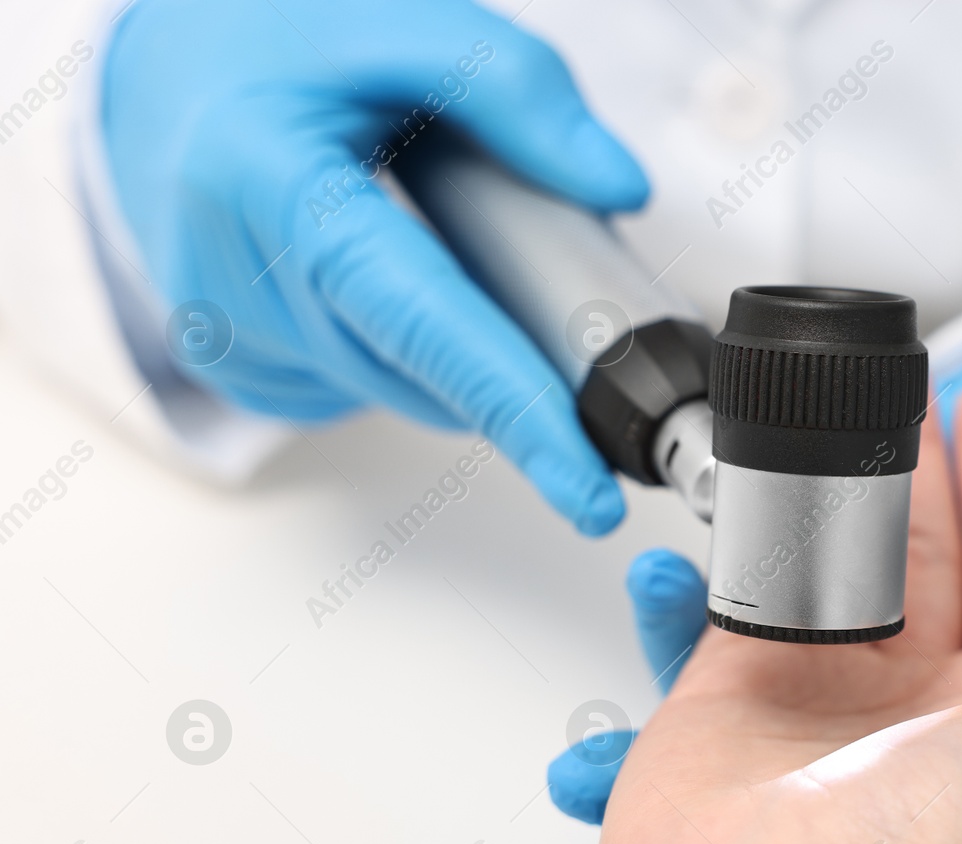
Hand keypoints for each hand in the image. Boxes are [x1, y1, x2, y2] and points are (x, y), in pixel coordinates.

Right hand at [105, 0, 647, 533]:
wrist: (154, 82)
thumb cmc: (272, 46)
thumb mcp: (398, 24)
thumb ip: (515, 93)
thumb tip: (619, 188)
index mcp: (274, 190)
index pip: (422, 326)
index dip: (518, 412)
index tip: (591, 490)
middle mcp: (239, 287)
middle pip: (430, 375)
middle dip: (517, 359)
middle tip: (543, 277)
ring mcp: (235, 344)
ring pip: (408, 386)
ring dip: (459, 342)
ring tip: (435, 238)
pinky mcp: (246, 374)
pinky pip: (370, 382)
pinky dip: (409, 346)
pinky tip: (384, 273)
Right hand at [535, 392, 961, 843]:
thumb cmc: (947, 842)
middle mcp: (922, 716)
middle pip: (933, 567)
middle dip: (930, 480)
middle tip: (918, 401)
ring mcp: (828, 702)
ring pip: (849, 574)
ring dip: (851, 503)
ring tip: (847, 428)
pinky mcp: (738, 689)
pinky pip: (758, 594)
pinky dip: (767, 545)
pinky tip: (779, 493)